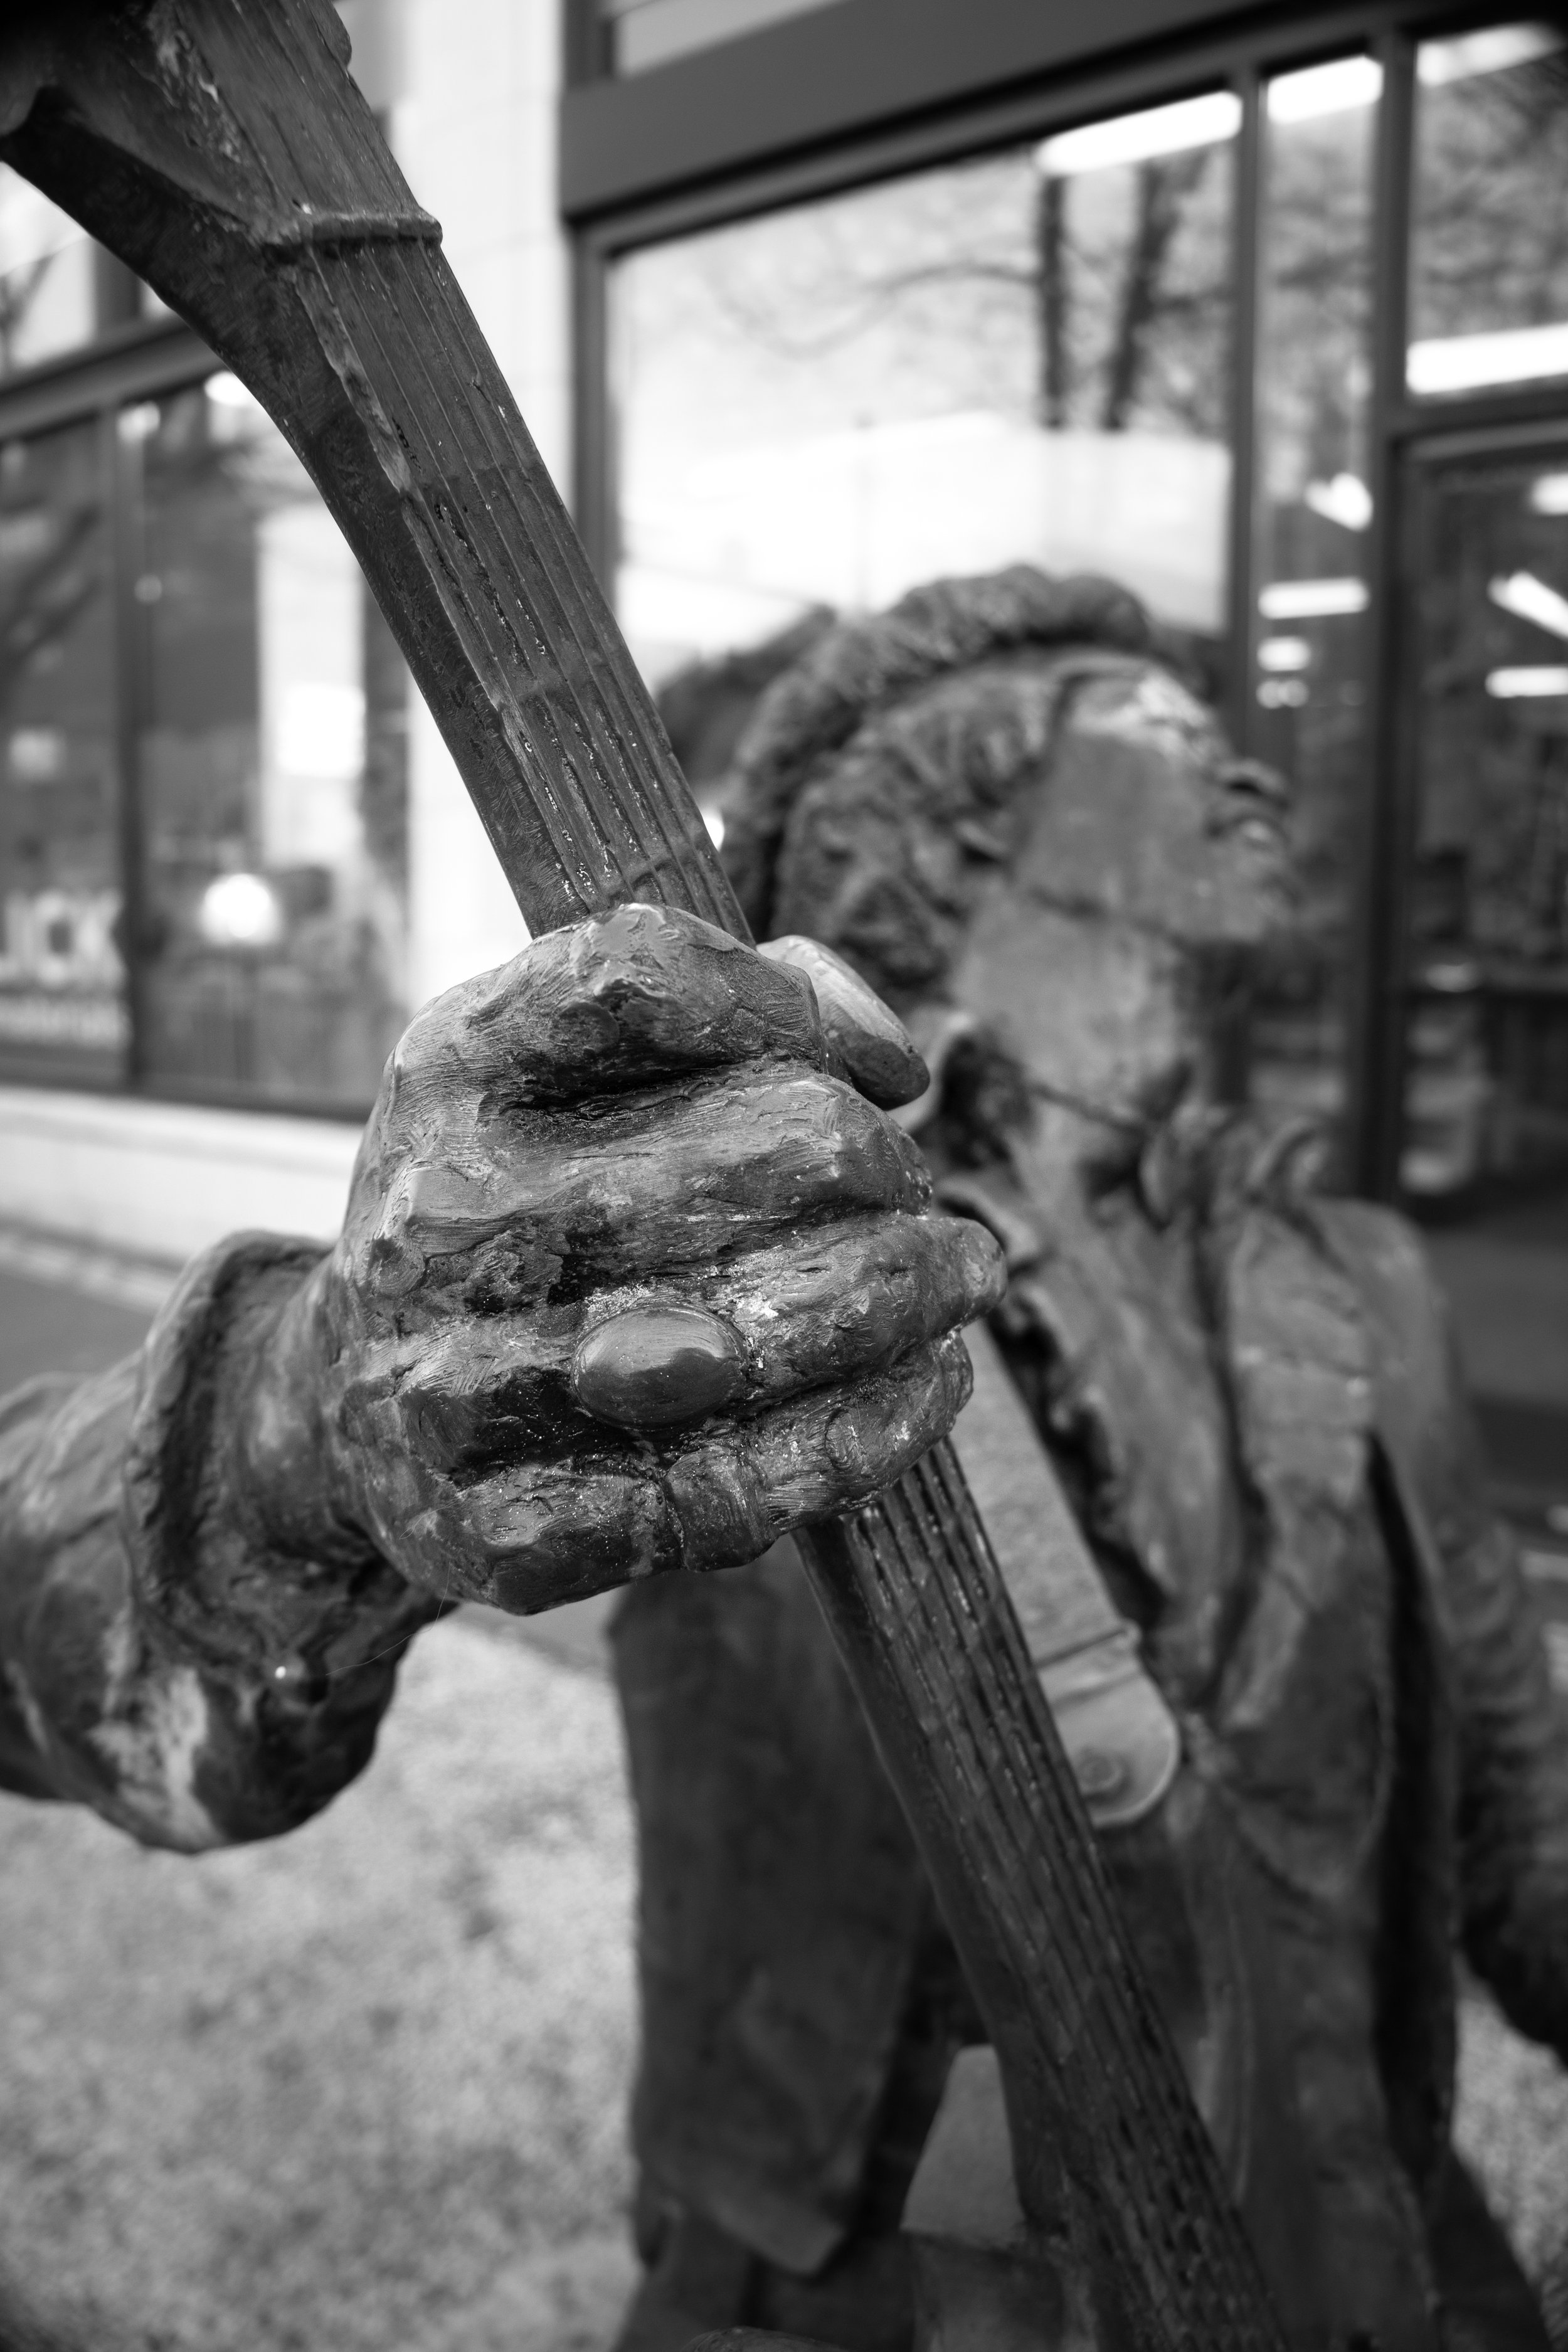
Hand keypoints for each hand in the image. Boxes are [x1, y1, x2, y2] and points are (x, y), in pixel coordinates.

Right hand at [254, 905, 1004, 1613]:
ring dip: (903, 1300)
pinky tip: (922, 1387)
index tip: (879, 1073)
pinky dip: (868, 1434)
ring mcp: (454, 1387)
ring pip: (754, 1334)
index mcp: (450, 1069)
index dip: (792, 1009)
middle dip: (883, 1171)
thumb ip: (722, 1003)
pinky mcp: (501, 1530)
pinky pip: (734, 1489)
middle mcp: (438, 1219)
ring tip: (954, 1280)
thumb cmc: (522, 1209)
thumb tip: (889, 1056)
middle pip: (755, 1152)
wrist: (347, 1408)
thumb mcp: (563, 1067)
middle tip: (915, 1196)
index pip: (640, 975)